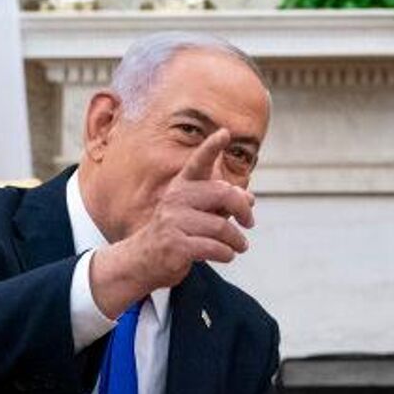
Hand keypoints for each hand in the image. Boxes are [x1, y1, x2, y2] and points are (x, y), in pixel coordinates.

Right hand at [91, 128, 257, 316]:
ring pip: (221, 226)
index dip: (211, 147)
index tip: (225, 132)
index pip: (198, 163)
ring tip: (240, 246)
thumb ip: (222, 203)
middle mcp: (176, 198)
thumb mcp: (199, 213)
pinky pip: (213, 247)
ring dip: (237, 240)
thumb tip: (250, 198)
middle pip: (223, 194)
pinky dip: (226, 253)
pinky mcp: (175, 245)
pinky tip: (227, 255)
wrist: (143, 261)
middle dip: (243, 209)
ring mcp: (173, 221)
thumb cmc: (178, 232)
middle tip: (250, 222)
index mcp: (182, 186)